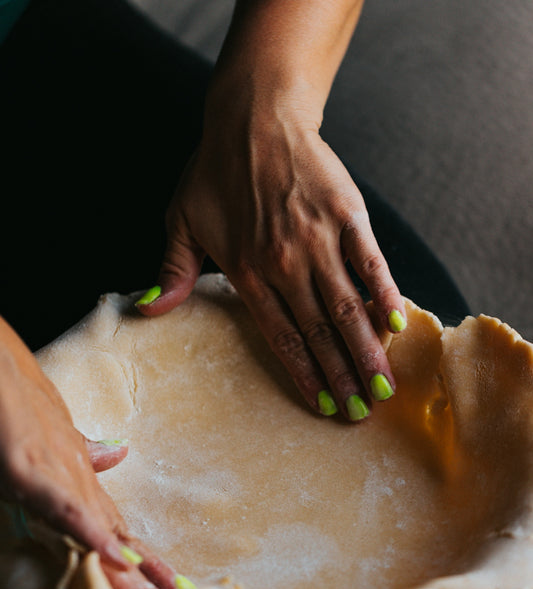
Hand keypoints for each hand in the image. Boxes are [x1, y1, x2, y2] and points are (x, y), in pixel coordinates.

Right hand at [0, 319, 176, 588]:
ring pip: (97, 525)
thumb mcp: (54, 432)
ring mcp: (58, 471)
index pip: (112, 520)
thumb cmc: (19, 398)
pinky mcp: (31, 467)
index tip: (164, 581)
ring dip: (122, 561)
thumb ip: (81, 450)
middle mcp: (75, 475)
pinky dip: (89, 532)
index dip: (137, 553)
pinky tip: (114, 555)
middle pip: (112, 530)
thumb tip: (114, 454)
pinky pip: (65, 506)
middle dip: (138, 568)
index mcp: (77, 473)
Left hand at [138, 92, 405, 420]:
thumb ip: (172, 269)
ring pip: (346, 307)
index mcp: (247, 272)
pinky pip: (369, 262)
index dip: (304, 375)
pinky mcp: (347, 214)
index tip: (323, 405)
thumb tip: (148, 309)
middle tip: (362, 412)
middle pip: (319, 333)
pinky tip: (395, 324)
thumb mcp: (181, 219)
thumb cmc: (215, 170)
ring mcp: (319, 239)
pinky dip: (383, 293)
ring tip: (384, 386)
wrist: (254, 116)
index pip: (281, 337)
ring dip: (366, 350)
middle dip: (343, 377)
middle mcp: (285, 263)